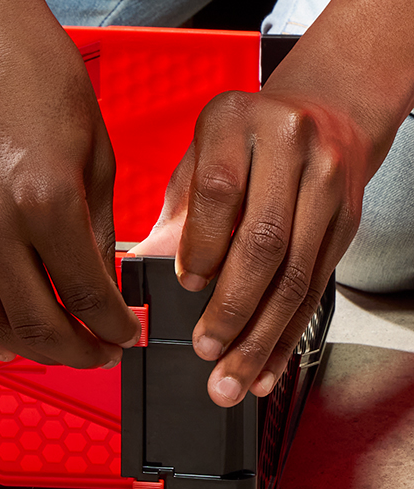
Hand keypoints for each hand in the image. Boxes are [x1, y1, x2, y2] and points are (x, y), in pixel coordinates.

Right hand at [0, 0, 141, 367]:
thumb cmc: (39, 75)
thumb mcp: (96, 149)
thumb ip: (99, 228)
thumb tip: (104, 285)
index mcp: (48, 200)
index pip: (88, 297)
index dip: (116, 329)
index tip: (129, 335)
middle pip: (36, 325)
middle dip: (78, 351)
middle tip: (101, 352)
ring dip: (29, 347)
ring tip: (58, 345)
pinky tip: (1, 337)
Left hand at [132, 82, 374, 405]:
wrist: (322, 111)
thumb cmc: (240, 142)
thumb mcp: (197, 160)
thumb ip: (175, 213)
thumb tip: (139, 274)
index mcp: (235, 121)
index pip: (222, 192)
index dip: (203, 246)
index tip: (185, 285)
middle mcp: (289, 145)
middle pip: (264, 241)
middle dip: (233, 307)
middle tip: (206, 350)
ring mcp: (327, 180)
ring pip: (296, 273)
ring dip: (262, 336)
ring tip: (233, 378)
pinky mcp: (348, 218)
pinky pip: (317, 286)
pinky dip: (288, 333)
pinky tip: (267, 365)